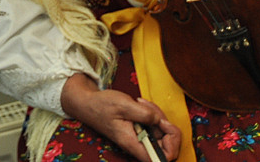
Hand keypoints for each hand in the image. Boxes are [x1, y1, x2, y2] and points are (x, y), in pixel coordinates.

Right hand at [60, 74, 182, 160]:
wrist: (87, 103)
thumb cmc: (101, 105)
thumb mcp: (124, 105)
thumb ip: (145, 114)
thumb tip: (160, 121)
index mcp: (133, 143)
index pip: (162, 158)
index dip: (172, 144)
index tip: (164, 126)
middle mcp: (139, 143)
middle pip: (166, 144)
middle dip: (165, 125)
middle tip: (153, 111)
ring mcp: (140, 137)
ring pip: (161, 133)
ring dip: (158, 116)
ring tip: (143, 103)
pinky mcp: (139, 130)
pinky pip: (154, 126)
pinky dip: (153, 114)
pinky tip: (142, 104)